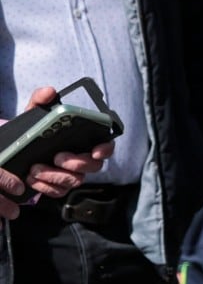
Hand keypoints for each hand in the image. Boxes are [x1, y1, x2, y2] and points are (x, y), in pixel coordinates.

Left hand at [0, 86, 113, 217]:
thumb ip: (41, 100)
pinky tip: (32, 178)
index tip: (96, 151)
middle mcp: (82, 158)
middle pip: (94, 166)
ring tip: (36, 168)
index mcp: (84, 140)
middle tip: (58, 157)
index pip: (106, 145)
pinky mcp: (58, 187)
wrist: (16, 149)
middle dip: (77, 163)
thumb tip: (49, 91)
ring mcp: (71, 174)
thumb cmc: (33, 131)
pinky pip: (59, 192)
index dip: (106, 149)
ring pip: (75, 181)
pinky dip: (45, 187)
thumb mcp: (34, 113)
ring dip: (55, 176)